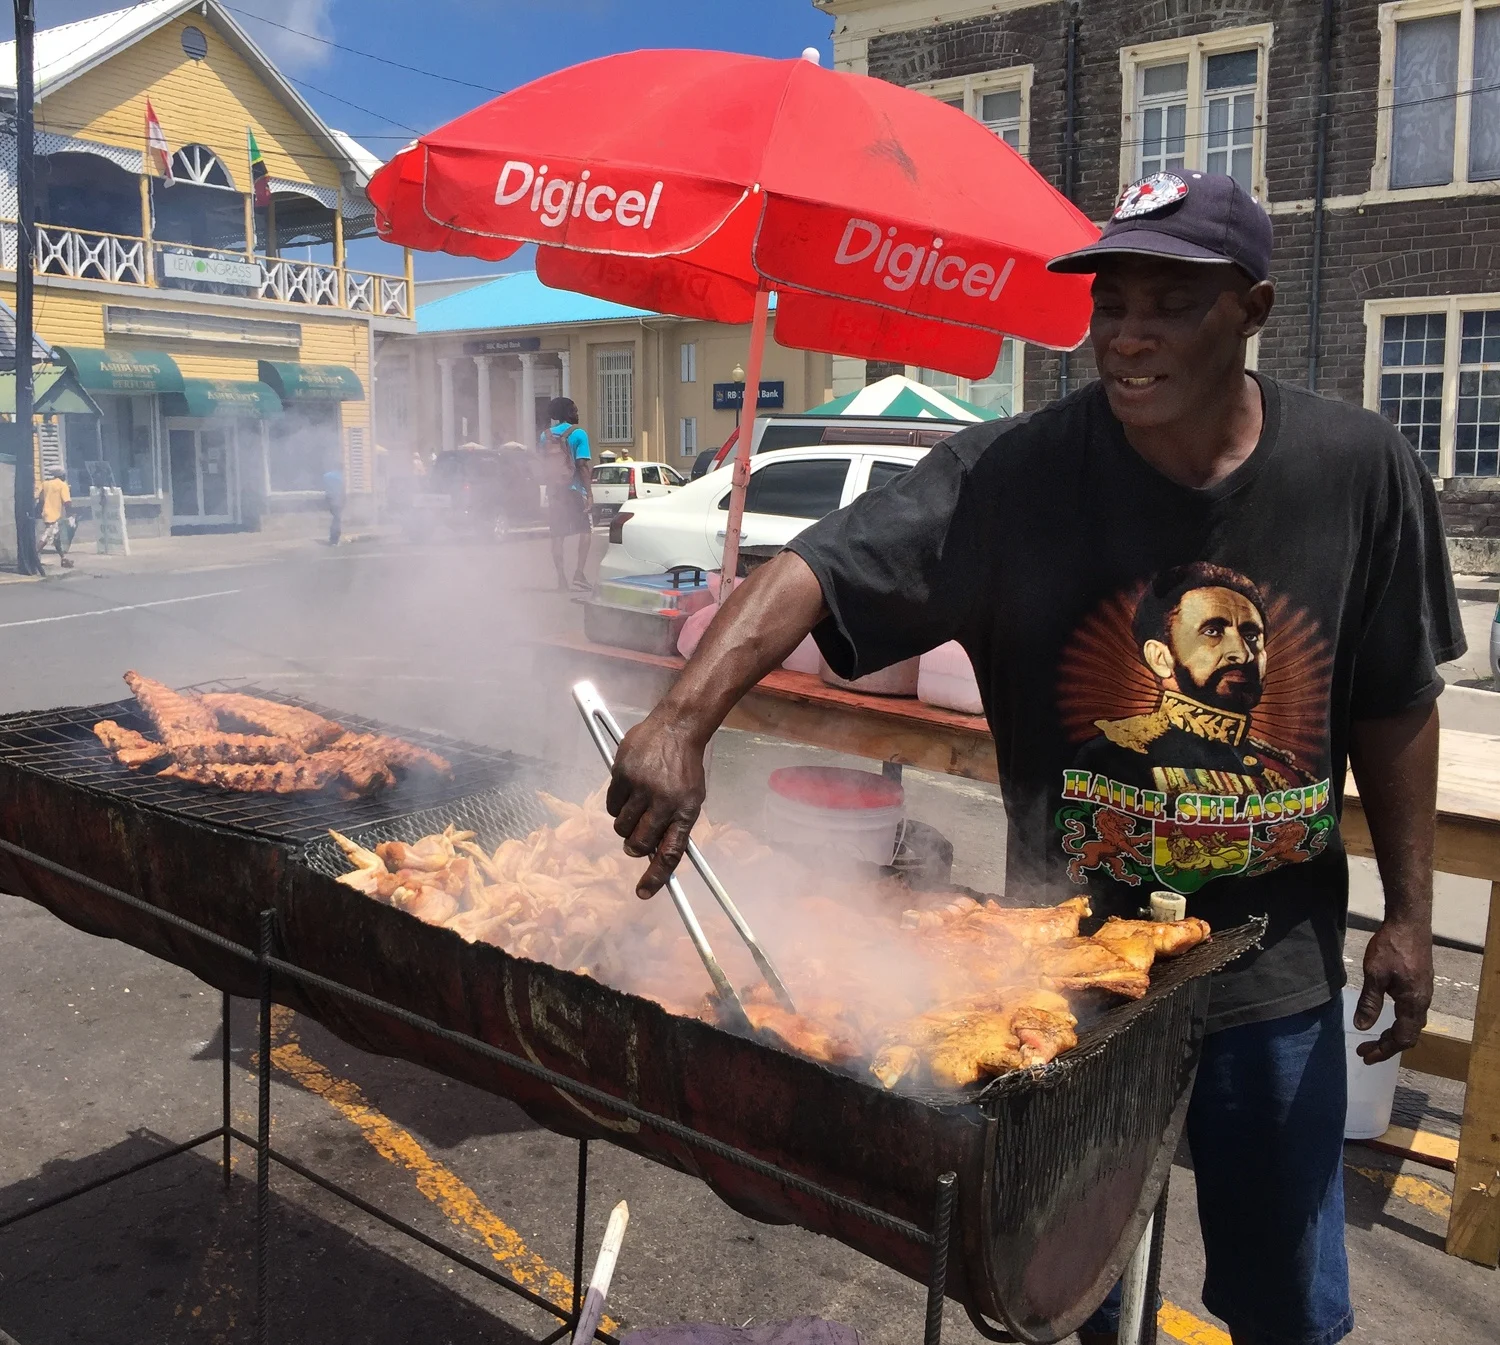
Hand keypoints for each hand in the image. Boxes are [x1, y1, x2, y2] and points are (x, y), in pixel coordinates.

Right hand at [605, 713, 706, 898]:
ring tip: (635, 808)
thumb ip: (675, 825)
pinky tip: (627, 792)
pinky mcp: (622, 774)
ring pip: (622, 826)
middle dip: (634, 847)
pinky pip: (611, 805)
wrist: (677, 727)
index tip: (643, 894)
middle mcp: (664, 801)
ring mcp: (641, 787)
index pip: (671, 853)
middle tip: (634, 841)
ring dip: (625, 825)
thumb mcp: (691, 797)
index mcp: (685, 810)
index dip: (656, 877)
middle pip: (640, 844)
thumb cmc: (685, 767)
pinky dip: (616, 805)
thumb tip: (657, 855)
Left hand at [1353, 918, 1432, 1063]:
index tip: (1365, 1056)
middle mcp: (1423, 1001)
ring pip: (1411, 1024)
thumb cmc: (1391, 947)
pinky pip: (1412, 1012)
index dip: (1383, 1050)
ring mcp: (1424, 992)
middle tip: (1364, 1051)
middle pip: (1408, 1035)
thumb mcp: (1375, 975)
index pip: (1401, 1038)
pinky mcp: (1421, 984)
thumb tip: (1362, 1026)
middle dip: (1387, 1046)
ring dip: (1392, 1034)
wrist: (1410, 922)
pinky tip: (1386, 1017)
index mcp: (1413, 1003)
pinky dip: (1398, 1022)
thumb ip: (1370, 1002)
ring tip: (1374, 1039)